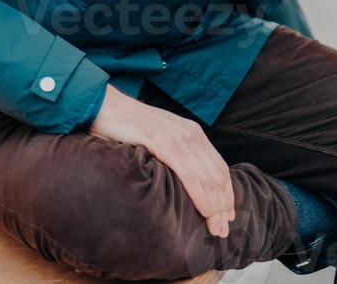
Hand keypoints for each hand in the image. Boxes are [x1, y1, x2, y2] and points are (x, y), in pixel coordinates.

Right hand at [89, 84, 234, 237]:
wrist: (107, 105)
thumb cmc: (129, 126)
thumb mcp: (161, 136)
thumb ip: (175, 151)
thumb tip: (183, 179)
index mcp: (192, 132)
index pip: (219, 167)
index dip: (227, 193)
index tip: (229, 215)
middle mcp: (191, 134)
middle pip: (217, 175)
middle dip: (224, 205)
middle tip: (223, 230)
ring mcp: (179, 138)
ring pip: (207, 177)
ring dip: (216, 206)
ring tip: (217, 228)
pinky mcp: (164, 143)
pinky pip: (190, 174)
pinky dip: (201, 196)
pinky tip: (206, 212)